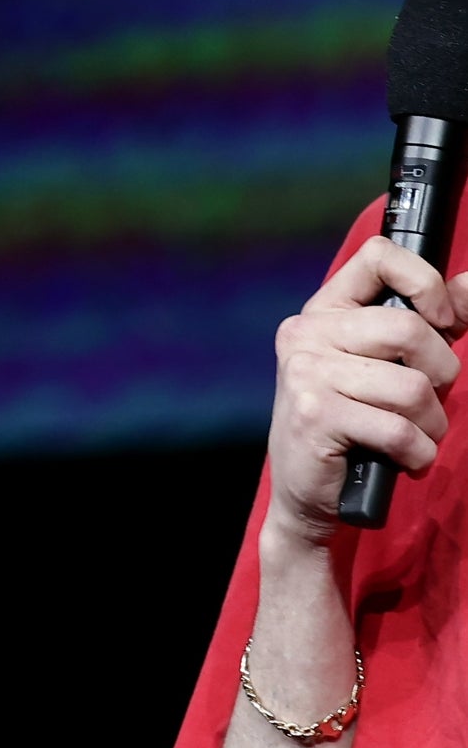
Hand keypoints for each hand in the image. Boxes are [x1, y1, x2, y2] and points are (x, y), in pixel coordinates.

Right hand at [267, 237, 467, 541]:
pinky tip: (404, 459)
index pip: (378, 256)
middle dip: (441, 373)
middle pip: (407, 328)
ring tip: (415, 438)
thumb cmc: (353, 423)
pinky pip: (399, 428)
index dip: (424, 282)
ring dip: (431, 424)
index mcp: (323, 310)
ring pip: (411, 386)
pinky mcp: (314, 416)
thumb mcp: (388, 365)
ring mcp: (306, 374)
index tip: (440, 321)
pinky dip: (418, 453)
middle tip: (428, 401)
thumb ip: (430, 324)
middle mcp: (306, 334)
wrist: (306, 491)